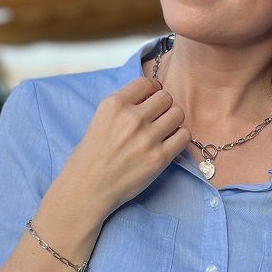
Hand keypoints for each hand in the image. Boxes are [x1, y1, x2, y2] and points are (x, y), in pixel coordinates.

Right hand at [60, 75, 193, 217]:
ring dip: (173, 121)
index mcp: (114, 104)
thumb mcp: (99, 120)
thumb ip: (123, 107)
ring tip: (164, 132)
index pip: (147, 82)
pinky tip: (169, 144)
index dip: (152, 90)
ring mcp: (147, 137)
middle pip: (165, 97)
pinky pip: (184, 136)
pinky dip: (179, 138)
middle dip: (163, 106)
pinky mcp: (159, 157)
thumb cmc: (89, 158)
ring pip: (178, 114)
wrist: (86, 189)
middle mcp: (132, 117)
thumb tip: (148, 99)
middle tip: (158, 118)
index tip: (151, 99)